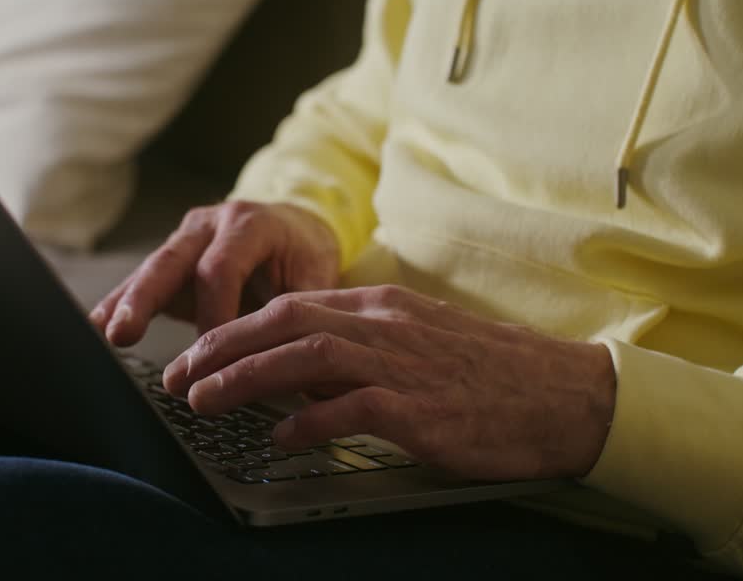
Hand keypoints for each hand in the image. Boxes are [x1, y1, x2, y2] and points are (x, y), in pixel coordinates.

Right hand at [91, 201, 339, 346]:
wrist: (296, 226)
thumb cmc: (304, 253)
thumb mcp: (316, 274)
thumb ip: (302, 309)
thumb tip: (295, 356)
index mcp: (250, 224)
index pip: (221, 268)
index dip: (213, 311)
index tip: (211, 352)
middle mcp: (210, 225)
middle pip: (171, 260)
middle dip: (144, 299)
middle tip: (123, 333)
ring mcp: (186, 239)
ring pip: (150, 270)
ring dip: (124, 304)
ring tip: (100, 334)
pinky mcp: (172, 260)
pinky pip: (142, 281)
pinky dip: (119, 304)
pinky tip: (96, 326)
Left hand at [163, 285, 616, 479]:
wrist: (564, 396)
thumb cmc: (492, 376)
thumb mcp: (422, 343)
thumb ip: (364, 348)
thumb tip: (303, 372)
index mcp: (383, 307)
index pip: (291, 305)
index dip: (235, 328)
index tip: (197, 350)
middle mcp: (385, 326)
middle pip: (283, 322)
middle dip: (220, 346)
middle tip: (178, 374)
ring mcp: (402, 364)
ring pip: (303, 357)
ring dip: (244, 378)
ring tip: (203, 400)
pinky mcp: (420, 408)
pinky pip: (348, 409)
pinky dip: (306, 421)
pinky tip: (278, 437)